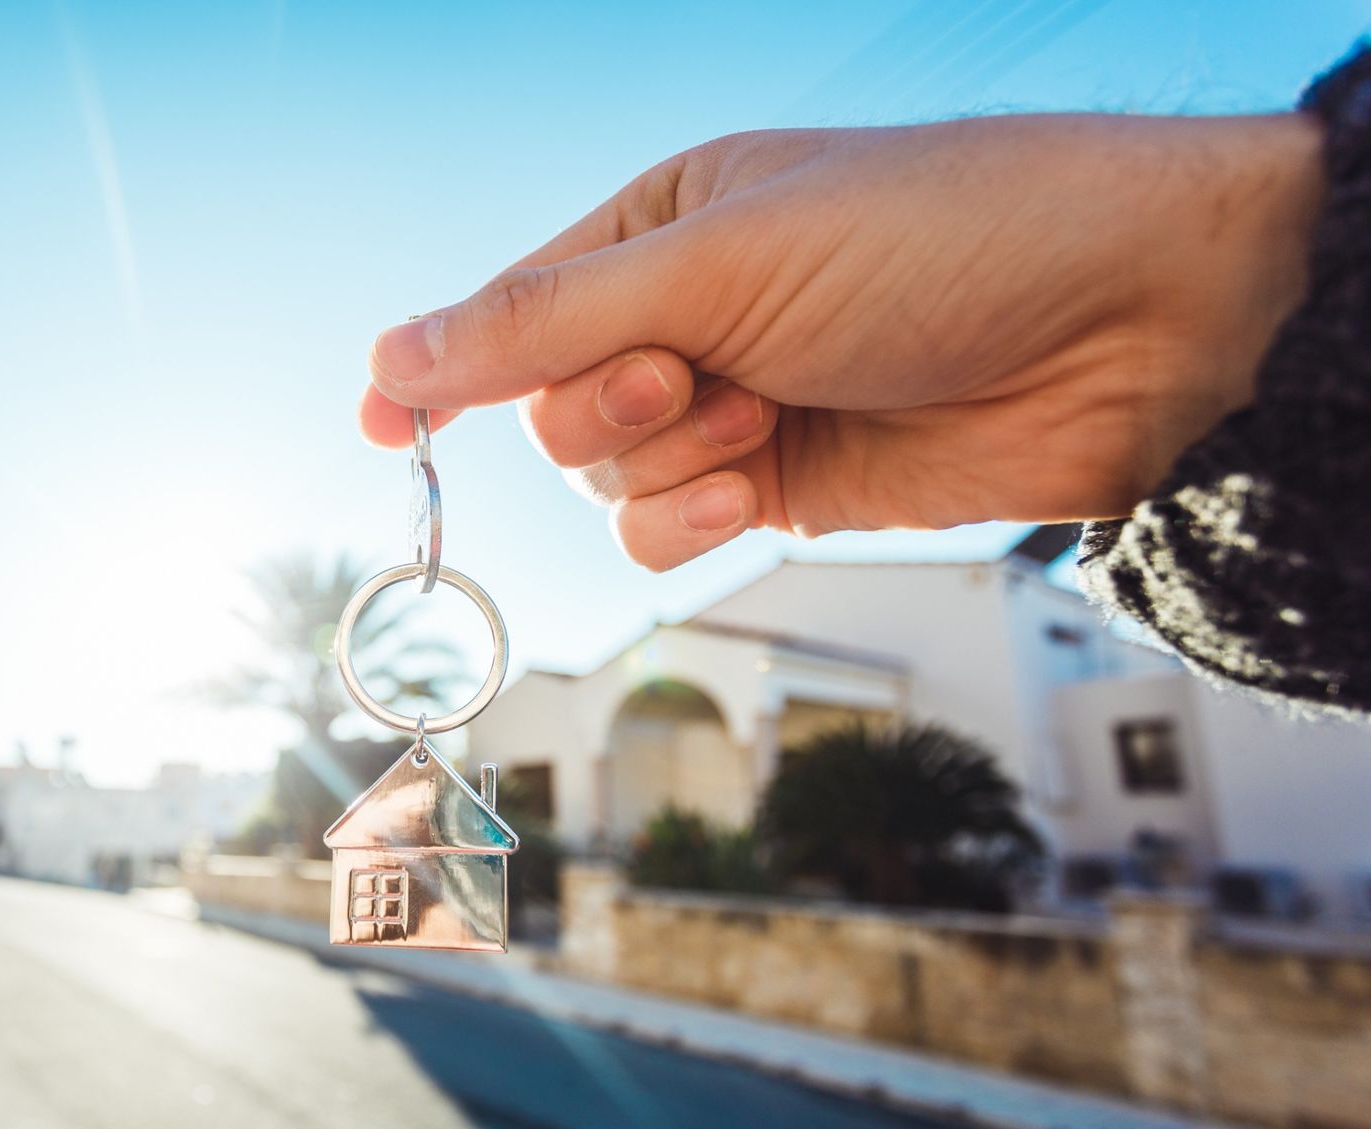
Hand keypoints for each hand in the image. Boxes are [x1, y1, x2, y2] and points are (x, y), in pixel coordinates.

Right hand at [360, 112, 1320, 569]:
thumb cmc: (935, 236)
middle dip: (611, 405)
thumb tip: (394, 352)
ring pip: (607, 480)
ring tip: (765, 416)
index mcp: (663, 224)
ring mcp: (735, 404)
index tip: (379, 417)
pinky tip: (765, 482)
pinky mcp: (782, 486)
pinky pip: (670, 530)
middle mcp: (689, 316)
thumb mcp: (717, 263)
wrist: (1122, 321)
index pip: (516, 304)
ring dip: (669, 465)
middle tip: (695, 374)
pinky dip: (698, 519)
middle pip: (553, 406)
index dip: (445, 359)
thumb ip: (545, 322)